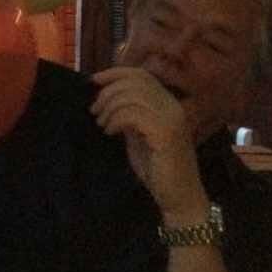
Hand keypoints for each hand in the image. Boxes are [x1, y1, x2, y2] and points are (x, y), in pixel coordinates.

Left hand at [90, 67, 208, 221]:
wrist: (179, 198)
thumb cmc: (158, 169)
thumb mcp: (139, 136)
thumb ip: (129, 116)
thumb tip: (108, 98)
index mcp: (169, 104)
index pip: (141, 75)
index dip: (115, 73)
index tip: (93, 80)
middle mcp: (173, 107)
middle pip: (135, 82)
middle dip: (108, 92)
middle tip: (95, 110)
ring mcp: (171, 119)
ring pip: (132, 96)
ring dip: (109, 107)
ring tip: (102, 124)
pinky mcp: (165, 133)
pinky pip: (132, 114)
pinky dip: (115, 120)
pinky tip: (110, 132)